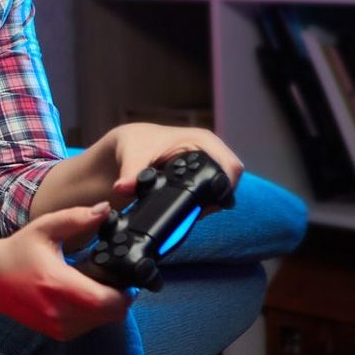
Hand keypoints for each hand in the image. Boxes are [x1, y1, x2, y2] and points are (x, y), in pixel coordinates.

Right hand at [0, 204, 134, 339]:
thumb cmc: (16, 253)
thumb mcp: (44, 228)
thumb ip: (76, 218)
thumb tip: (105, 210)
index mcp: (59, 284)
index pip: (108, 301)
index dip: (124, 292)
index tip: (124, 276)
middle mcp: (60, 311)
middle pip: (112, 314)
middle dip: (119, 297)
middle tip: (112, 278)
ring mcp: (59, 326)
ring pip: (103, 322)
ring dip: (107, 306)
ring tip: (95, 284)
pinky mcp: (58, 333)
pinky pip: (89, 326)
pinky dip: (93, 313)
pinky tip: (82, 295)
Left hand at [108, 124, 243, 207]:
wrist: (130, 143)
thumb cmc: (135, 142)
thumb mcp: (132, 156)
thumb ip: (131, 174)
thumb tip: (123, 188)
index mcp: (201, 140)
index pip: (230, 166)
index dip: (225, 188)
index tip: (207, 206)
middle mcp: (210, 149)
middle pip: (231, 179)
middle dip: (217, 199)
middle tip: (197, 213)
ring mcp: (209, 161)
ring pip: (224, 187)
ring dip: (211, 202)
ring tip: (191, 211)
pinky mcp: (203, 172)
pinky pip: (214, 189)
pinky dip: (205, 200)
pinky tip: (189, 207)